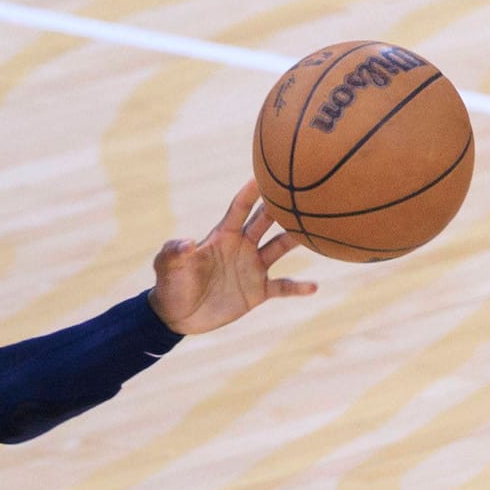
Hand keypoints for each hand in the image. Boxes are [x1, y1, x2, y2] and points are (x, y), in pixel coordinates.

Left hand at [148, 180, 314, 334]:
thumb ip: (174, 252)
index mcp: (223, 236)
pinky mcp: (258, 291)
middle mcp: (242, 246)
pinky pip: (284, 286)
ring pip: (281, 247)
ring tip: (321, 230)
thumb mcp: (168, 266)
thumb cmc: (170, 285)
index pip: (240, 208)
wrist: (177, 316)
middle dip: (282, 207)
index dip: (252, 192)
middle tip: (304, 191)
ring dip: (297, 239)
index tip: (267, 173)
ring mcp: (253, 267)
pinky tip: (314, 286)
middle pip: (267, 221)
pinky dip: (299, 287)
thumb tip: (187, 242)